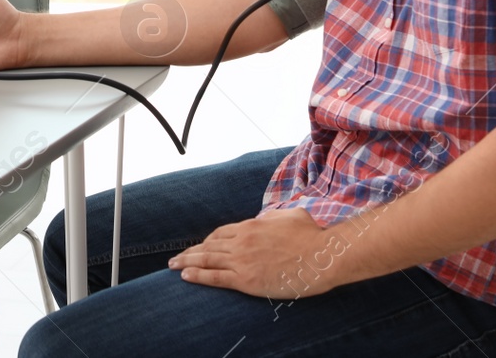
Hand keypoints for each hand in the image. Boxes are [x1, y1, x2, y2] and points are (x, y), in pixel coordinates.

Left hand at [167, 209, 339, 298]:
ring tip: (173, 266)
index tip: (199, 246)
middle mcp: (242, 241)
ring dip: (187, 262)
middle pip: (209, 245)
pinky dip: (198, 276)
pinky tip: (186, 276)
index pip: (221, 233)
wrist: (322, 255)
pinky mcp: (247, 279)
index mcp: (251, 225)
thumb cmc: (311, 235)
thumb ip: (271, 218)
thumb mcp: (288, 216)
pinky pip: (216, 277)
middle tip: (176, 258)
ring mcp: (243, 260)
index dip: (207, 241)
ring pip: (207, 259)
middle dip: (190, 251)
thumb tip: (265, 220)